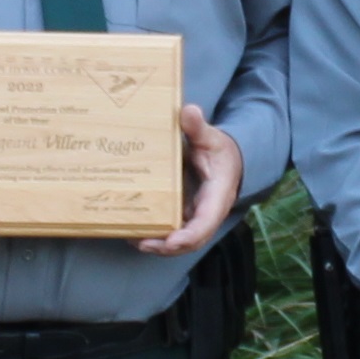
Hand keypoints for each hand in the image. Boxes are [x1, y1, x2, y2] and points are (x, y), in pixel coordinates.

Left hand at [136, 104, 246, 257]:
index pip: (205, 223)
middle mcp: (207, 213)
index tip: (171, 241)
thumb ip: (198, 128)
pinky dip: (156, 235)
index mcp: (217, 196)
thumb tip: (189, 111)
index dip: (188, 235)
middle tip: (141, 242)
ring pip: (180, 241)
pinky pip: (173, 232)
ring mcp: (196, 217)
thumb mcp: (211, 137)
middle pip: (190, 241)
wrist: (228, 160)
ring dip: (157, 244)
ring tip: (132, 239)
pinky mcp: (186, 217)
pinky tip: (134, 230)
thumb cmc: (219, 150)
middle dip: (166, 247)